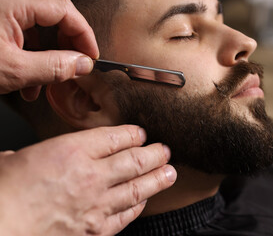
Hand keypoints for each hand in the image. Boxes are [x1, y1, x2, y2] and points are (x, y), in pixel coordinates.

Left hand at [0, 0, 98, 100]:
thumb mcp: (13, 69)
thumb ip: (53, 66)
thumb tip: (82, 64)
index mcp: (13, 1)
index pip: (64, 9)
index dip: (84, 35)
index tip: (91, 57)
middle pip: (54, 15)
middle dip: (67, 44)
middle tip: (75, 66)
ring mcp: (1, 9)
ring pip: (37, 26)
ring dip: (47, 55)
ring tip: (46, 83)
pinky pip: (20, 32)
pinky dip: (29, 55)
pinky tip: (26, 80)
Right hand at [0, 125, 175, 235]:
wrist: (0, 229)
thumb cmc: (3, 193)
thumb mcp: (17, 158)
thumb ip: (41, 154)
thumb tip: (39, 155)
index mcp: (72, 151)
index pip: (116, 137)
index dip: (133, 134)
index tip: (141, 133)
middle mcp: (91, 176)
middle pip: (135, 160)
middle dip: (155, 154)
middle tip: (165, 150)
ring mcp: (97, 205)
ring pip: (138, 188)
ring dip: (158, 179)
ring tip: (170, 172)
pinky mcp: (96, 231)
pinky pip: (126, 216)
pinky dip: (138, 206)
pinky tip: (144, 201)